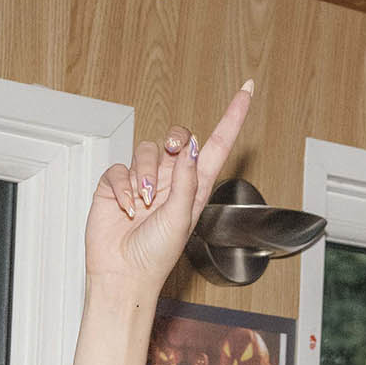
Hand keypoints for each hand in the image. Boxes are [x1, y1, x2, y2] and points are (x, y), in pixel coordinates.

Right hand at [84, 83, 253, 294]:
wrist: (124, 275)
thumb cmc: (156, 257)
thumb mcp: (180, 219)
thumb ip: (187, 182)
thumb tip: (190, 148)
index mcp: (196, 188)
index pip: (217, 144)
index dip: (232, 117)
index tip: (247, 89)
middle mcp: (172, 181)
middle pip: (178, 137)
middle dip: (175, 138)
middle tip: (174, 151)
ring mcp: (144, 181)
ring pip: (147, 150)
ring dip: (145, 175)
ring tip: (144, 204)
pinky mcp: (118, 185)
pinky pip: (120, 168)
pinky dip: (123, 188)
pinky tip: (126, 209)